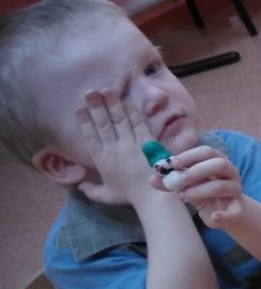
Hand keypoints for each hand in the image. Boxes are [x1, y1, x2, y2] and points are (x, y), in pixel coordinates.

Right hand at [75, 90, 161, 205]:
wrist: (154, 197)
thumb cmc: (130, 196)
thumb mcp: (106, 196)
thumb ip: (91, 190)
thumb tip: (80, 185)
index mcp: (102, 160)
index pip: (90, 137)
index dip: (84, 122)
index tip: (79, 109)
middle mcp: (114, 149)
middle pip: (103, 124)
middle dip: (96, 107)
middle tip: (89, 92)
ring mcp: (131, 144)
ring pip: (119, 120)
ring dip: (112, 104)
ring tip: (106, 90)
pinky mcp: (148, 142)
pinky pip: (138, 124)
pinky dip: (132, 112)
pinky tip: (126, 102)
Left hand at [160, 144, 243, 226]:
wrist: (220, 212)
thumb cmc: (201, 192)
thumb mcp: (185, 185)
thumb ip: (170, 181)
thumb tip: (152, 178)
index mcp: (217, 161)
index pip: (206, 151)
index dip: (189, 155)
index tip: (172, 163)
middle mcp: (229, 172)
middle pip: (219, 163)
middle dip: (197, 170)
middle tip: (179, 179)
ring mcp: (235, 189)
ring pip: (222, 186)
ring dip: (200, 191)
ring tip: (183, 197)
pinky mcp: (237, 208)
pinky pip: (235, 212)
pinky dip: (224, 216)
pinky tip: (213, 218)